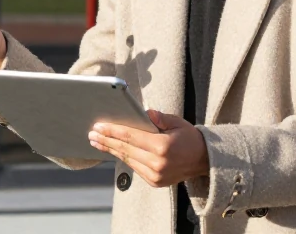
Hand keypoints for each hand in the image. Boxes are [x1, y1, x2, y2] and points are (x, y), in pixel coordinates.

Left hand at [89, 110, 209, 187]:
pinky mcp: (154, 181)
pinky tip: (113, 150)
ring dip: (111, 150)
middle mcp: (157, 163)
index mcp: (162, 146)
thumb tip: (144, 113)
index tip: (98, 127)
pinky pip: (134, 167)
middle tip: (91, 134)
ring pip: (127, 159)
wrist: (204, 160)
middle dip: (106, 141)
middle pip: (125, 149)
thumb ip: (159, 117)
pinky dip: (123, 157)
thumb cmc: (189, 137)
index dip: (112, 131)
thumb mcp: (177, 122)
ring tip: (97, 142)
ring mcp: (155, 175)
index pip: (131, 137)